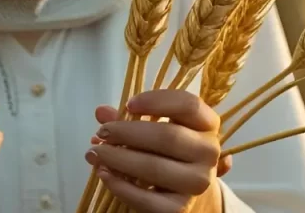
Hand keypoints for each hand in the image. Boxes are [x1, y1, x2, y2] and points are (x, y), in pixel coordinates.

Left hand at [85, 90, 231, 212]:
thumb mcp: (155, 128)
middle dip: (127, 133)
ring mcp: (198, 182)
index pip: (189, 105)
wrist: (184, 190)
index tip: (128, 104)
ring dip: (118, 158)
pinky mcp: (180, 208)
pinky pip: (146, 198)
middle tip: (103, 133)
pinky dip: (120, 186)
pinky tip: (104, 174)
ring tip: (95, 152)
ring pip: (154, 167)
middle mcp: (209, 152)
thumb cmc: (168, 151)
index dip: (156, 101)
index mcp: (207, 124)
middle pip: (168, 136)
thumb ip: (130, 118)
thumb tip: (102, 112)